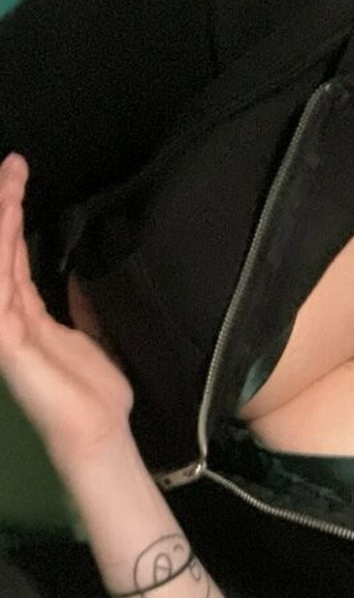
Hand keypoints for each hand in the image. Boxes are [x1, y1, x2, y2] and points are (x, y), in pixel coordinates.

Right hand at [0, 153, 134, 474]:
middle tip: (12, 164)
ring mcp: (2, 328)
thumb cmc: (97, 396)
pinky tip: (1, 231)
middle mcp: (7, 316)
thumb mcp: (95, 338)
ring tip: (6, 184)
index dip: (11, 214)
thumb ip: (83, 308)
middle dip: (1, 205)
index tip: (18, 174)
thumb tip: (83, 277)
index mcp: (26, 313)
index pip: (10, 253)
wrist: (99, 433)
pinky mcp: (6, 343)